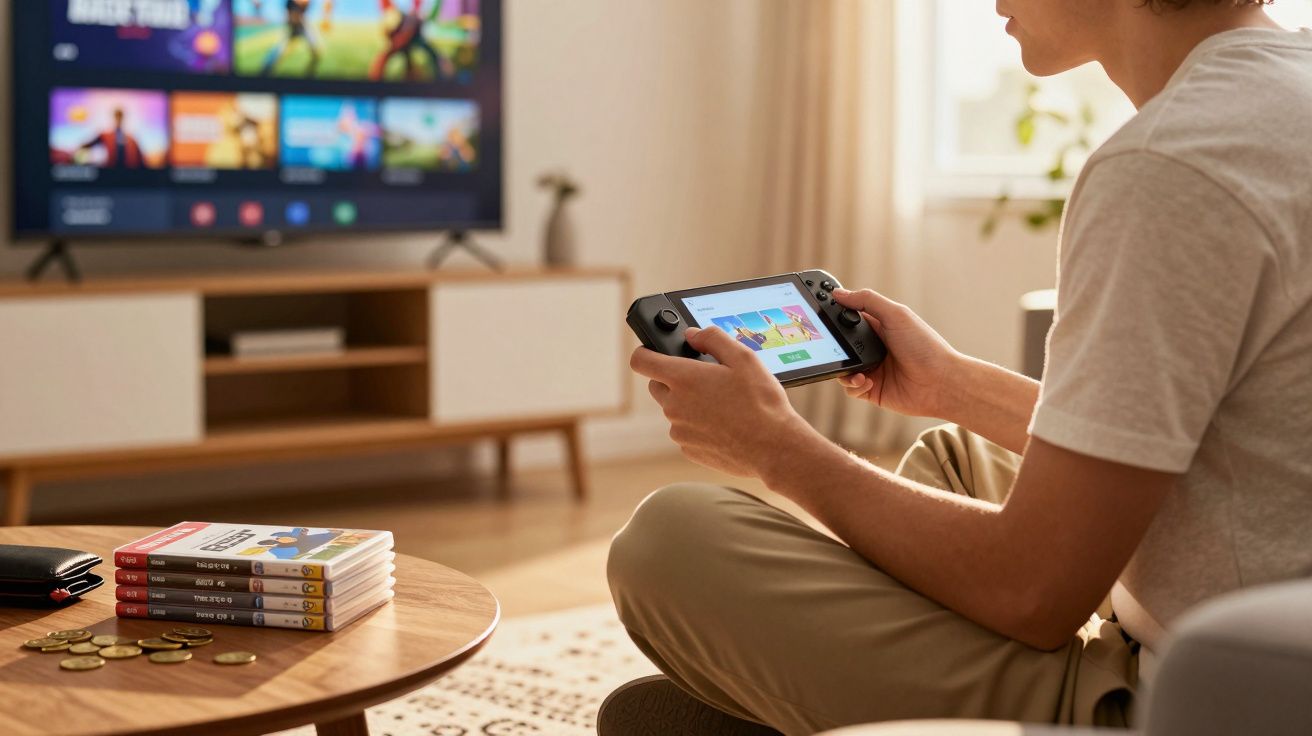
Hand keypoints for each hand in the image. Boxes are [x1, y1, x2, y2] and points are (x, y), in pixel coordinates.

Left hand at [630, 326, 821, 477]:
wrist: (774, 448)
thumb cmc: (761, 403)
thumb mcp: (743, 358)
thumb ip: (713, 339)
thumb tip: (693, 335)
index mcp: (683, 378)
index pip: (641, 361)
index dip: (645, 352)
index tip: (653, 352)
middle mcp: (674, 405)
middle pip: (657, 385)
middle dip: (674, 378)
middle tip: (704, 379)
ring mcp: (679, 430)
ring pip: (673, 409)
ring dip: (688, 404)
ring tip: (722, 405)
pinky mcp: (688, 449)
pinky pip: (685, 431)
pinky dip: (698, 426)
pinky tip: (724, 425)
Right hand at [831, 288, 962, 418]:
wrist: (941, 383)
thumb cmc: (924, 346)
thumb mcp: (896, 315)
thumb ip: (867, 300)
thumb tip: (837, 293)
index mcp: (878, 326)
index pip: (848, 318)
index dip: (833, 315)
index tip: (817, 311)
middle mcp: (873, 348)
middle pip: (840, 344)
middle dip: (834, 346)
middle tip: (830, 346)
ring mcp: (872, 369)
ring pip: (841, 367)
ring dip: (844, 369)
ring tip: (858, 371)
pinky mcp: (871, 390)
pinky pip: (850, 388)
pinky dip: (854, 385)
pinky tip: (868, 382)